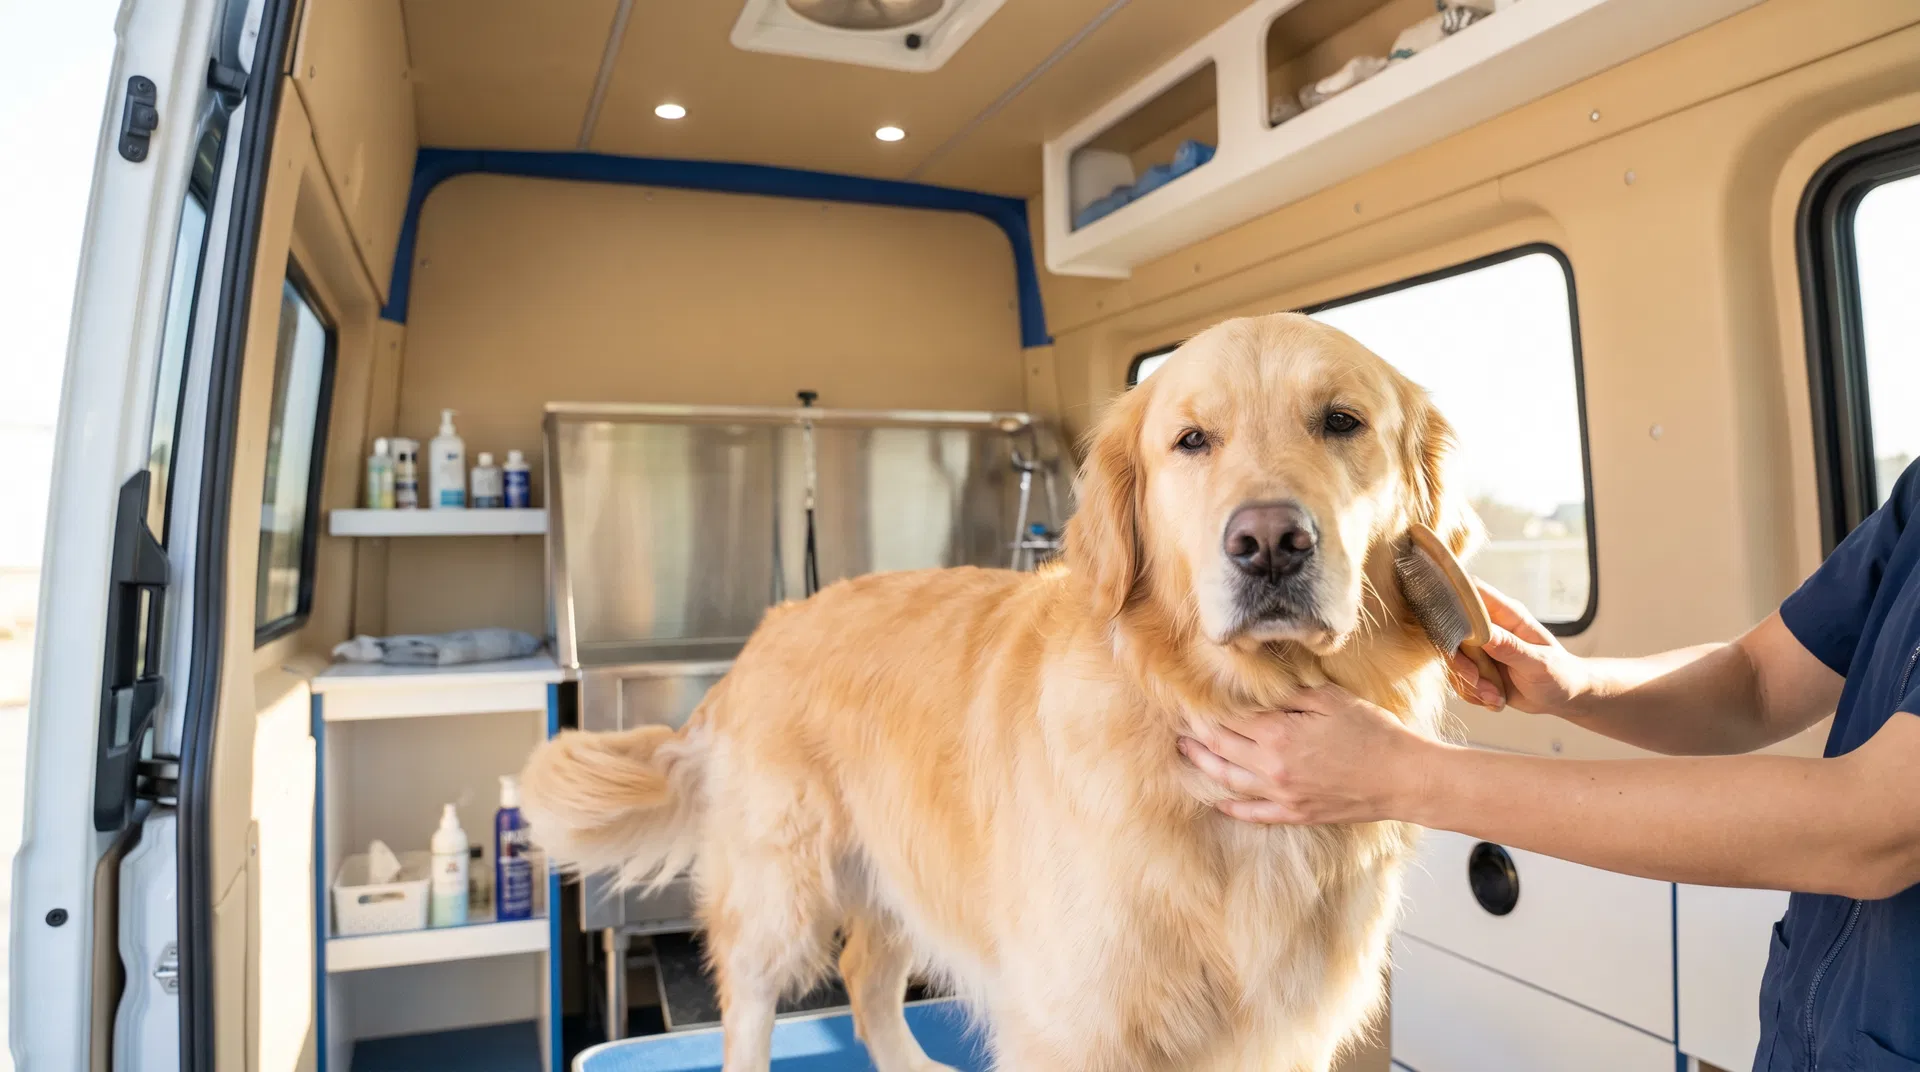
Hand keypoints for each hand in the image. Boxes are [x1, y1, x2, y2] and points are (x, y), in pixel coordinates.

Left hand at [1178, 686, 1435, 824]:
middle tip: (1178, 722)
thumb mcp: (1332, 699)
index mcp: (1279, 734)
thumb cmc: (1373, 733)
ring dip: (1203, 764)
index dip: (1207, 707)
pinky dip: (1231, 806)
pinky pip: (1253, 813)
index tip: (1191, 698)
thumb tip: (1258, 684)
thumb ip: (1291, 692)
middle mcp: (1272, 767)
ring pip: (1228, 779)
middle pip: (1221, 747)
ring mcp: (1282, 795)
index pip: (1229, 718)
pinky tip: (1216, 800)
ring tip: (1184, 752)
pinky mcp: (1295, 814)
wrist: (1403, 778)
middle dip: (1196, 733)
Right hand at [1448, 581, 1591, 716]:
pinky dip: (1472, 694)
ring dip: (1469, 683)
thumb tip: (1484, 633)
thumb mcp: (1539, 664)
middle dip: (1459, 661)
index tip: (1448, 625)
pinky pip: (1457, 679)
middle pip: (1450, 631)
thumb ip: (1511, 648)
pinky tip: (1495, 699)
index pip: (1472, 591)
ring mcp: (1479, 647)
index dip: (1452, 598)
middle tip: (1476, 679)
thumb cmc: (1559, 674)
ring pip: (1452, 659)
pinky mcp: (1475, 667)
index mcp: (1507, 614)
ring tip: (1495, 695)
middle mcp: (1489, 627)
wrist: (1562, 697)